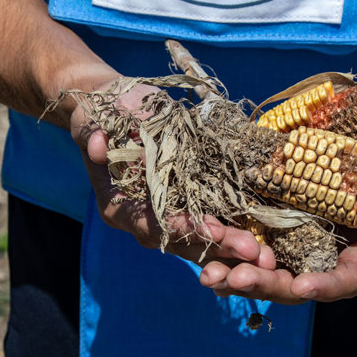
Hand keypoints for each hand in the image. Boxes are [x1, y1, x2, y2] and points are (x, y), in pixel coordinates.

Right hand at [68, 80, 270, 265]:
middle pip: (181, 241)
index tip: (207, 228)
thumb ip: (95, 136)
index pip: (149, 225)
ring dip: (230, 245)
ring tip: (263, 250)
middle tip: (249, 250)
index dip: (178, 227)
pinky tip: (261, 236)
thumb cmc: (101, 113)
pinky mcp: (186, 202)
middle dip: (216, 245)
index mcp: (119, 207)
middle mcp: (143, 219)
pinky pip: (210, 224)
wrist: (112, 105)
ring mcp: (166, 214)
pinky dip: (233, 230)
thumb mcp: (94, 120)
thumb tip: (98, 145)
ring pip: (199, 240)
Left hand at [198, 108, 356, 303]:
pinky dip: (221, 238)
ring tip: (205, 272)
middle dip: (265, 283)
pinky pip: (245, 234)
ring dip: (233, 271)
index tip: (304, 287)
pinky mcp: (272, 216)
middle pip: (296, 282)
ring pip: (264, 266)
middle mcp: (327, 251)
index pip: (348, 279)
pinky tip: (196, 233)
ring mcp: (297, 237)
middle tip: (235, 278)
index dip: (326, 286)